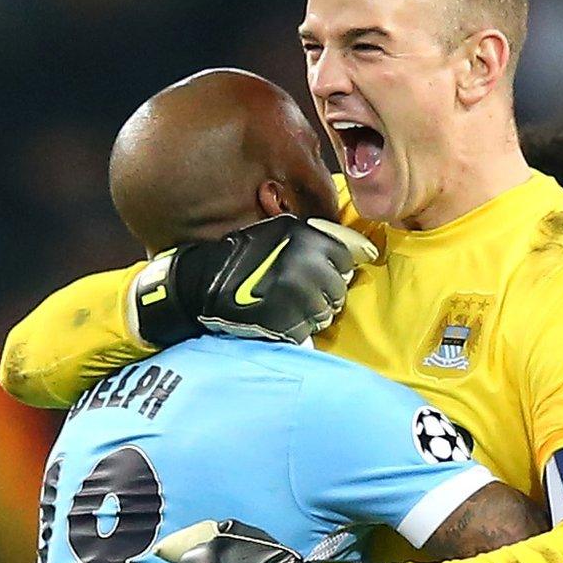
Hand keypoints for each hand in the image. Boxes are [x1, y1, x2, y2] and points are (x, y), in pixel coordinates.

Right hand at [132, 215, 375, 346]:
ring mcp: (298, 298)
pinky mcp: (287, 325)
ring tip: (287, 303)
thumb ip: (319, 236)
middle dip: (325, 289)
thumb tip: (365, 250)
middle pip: (340, 287)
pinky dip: (296, 328)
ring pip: (326, 311)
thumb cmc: (238, 255)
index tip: (318, 268)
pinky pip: (307, 332)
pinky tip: (277, 318)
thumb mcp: (278, 230)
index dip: (335, 264)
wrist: (197, 285)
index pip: (347, 256)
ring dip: (312, 310)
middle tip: (299, 289)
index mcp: (306, 237)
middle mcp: (307, 265)